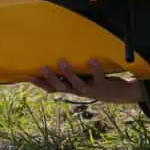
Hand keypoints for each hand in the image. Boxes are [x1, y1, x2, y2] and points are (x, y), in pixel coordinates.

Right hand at [30, 58, 145, 102]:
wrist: (120, 94)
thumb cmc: (97, 82)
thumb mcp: (82, 78)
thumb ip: (71, 72)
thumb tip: (57, 55)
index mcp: (72, 89)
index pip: (52, 88)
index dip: (40, 84)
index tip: (28, 75)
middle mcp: (79, 91)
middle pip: (61, 88)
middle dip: (51, 78)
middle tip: (42, 67)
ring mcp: (91, 90)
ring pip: (77, 84)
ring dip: (69, 74)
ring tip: (62, 61)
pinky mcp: (104, 87)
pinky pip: (99, 78)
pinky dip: (95, 69)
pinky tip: (92, 59)